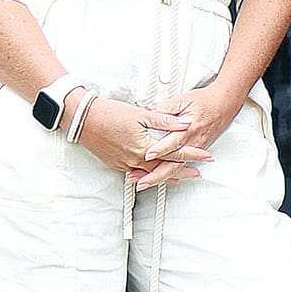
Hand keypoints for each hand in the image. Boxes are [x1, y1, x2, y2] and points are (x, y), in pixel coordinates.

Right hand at [76, 94, 213, 187]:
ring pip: (151, 173)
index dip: (193, 154)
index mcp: (145, 147)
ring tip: (180, 177)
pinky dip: (149, 174)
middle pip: (166, 168)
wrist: (84, 120)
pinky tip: (153, 175)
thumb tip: (186, 123)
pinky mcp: (116, 164)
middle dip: (184, 170)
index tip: (206, 157)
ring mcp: (125, 164)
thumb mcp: (141, 114)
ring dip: (167, 175)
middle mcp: (136, 160)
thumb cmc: (111, 114)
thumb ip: (165, 121)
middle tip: (199, 173)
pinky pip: (137, 173)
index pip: (175, 153)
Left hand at [130, 83, 246, 188]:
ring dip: (160, 177)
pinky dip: (168, 174)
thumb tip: (149, 109)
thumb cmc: (207, 101)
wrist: (226, 104)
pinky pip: (181, 165)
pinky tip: (158, 178)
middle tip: (141, 182)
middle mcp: (193, 142)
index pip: (173, 142)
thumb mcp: (185, 99)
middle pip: (174, 164)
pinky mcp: (196, 151)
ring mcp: (195, 149)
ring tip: (144, 183)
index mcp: (189, 129)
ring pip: (177, 168)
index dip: (160, 149)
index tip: (147, 154)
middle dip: (157, 175)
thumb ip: (166, 107)